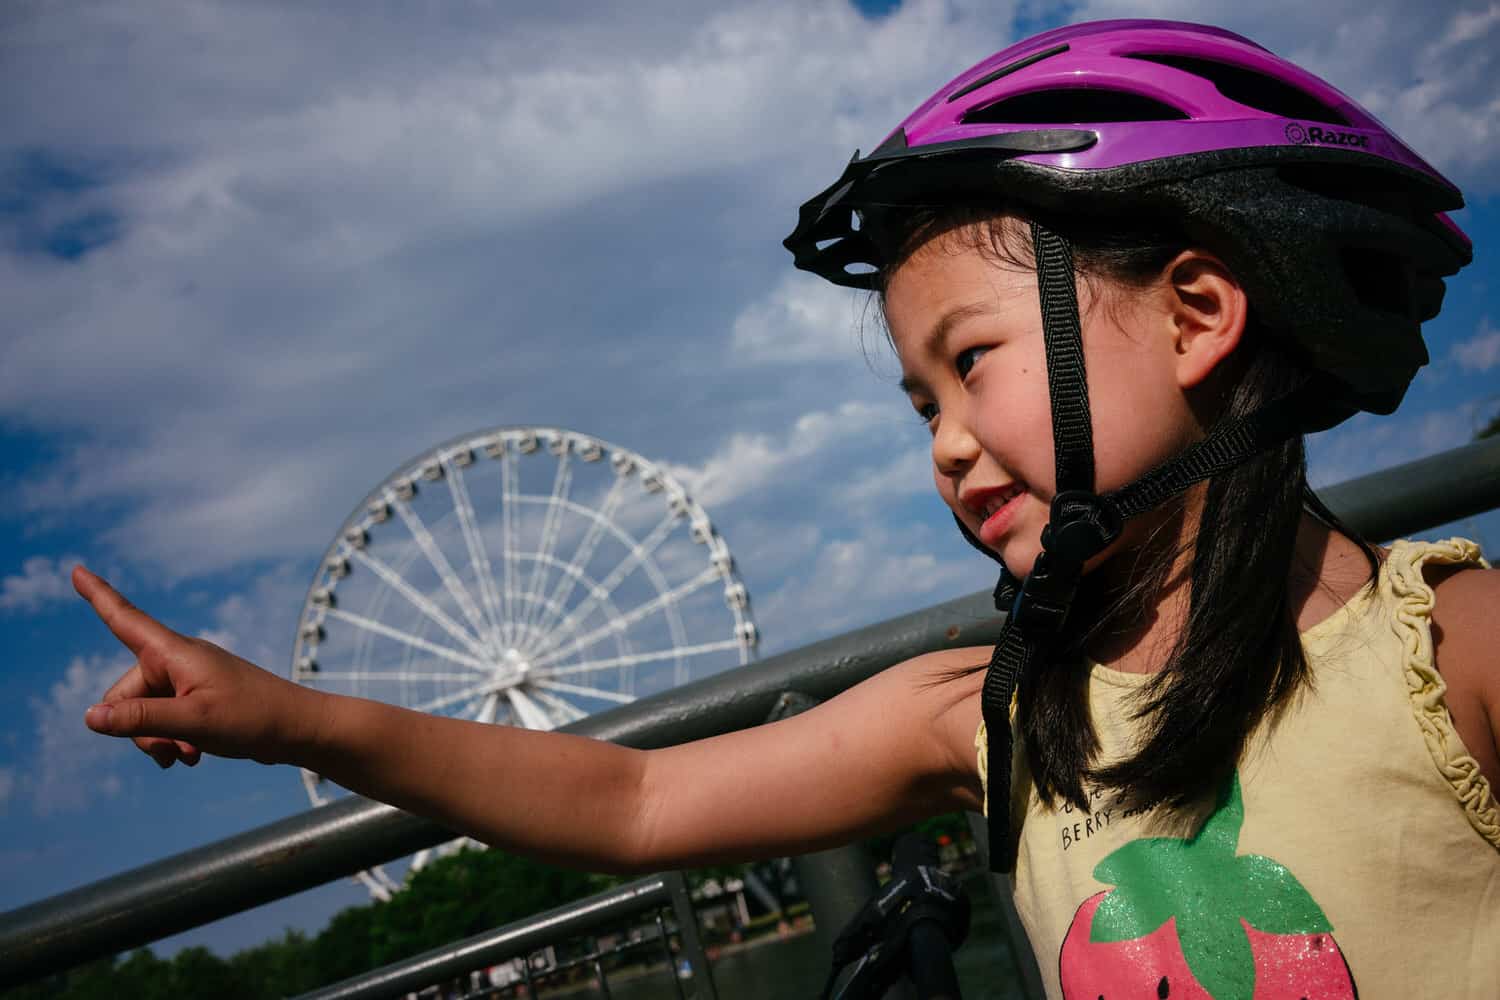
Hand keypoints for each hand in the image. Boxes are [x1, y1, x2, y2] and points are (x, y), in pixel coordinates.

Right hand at [74, 565, 316, 767]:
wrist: (299, 729)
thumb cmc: (254, 717)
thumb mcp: (193, 721)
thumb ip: (141, 719)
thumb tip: (90, 717)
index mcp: (176, 653)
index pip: (126, 619)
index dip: (98, 596)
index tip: (76, 569)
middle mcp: (179, 661)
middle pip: (126, 692)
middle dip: (137, 728)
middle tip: (169, 752)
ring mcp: (189, 681)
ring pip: (144, 713)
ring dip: (157, 739)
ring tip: (187, 756)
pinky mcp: (199, 700)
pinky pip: (165, 721)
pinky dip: (172, 740)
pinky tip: (192, 757)